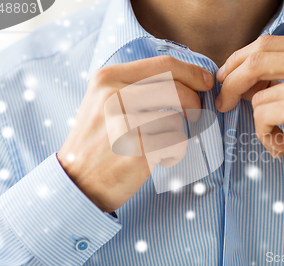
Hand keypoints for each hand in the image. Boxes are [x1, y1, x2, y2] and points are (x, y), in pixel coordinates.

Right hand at [58, 56, 213, 211]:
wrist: (76, 182)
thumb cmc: (99, 140)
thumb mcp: (106, 100)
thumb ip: (139, 85)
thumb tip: (188, 79)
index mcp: (108, 77)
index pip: (165, 65)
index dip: (193, 72)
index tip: (206, 82)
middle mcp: (114, 95)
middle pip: (177, 89)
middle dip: (194, 102)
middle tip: (194, 116)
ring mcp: (124, 122)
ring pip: (176, 118)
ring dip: (176, 132)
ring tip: (158, 142)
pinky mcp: (136, 149)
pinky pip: (174, 143)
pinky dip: (172, 152)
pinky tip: (155, 158)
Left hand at [216, 35, 283, 200]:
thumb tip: (242, 77)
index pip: (267, 43)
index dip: (239, 60)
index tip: (226, 77)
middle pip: (255, 59)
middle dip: (231, 81)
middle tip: (223, 101)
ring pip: (256, 95)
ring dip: (259, 121)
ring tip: (276, 136)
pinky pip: (261, 115)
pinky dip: (264, 134)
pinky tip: (281, 146)